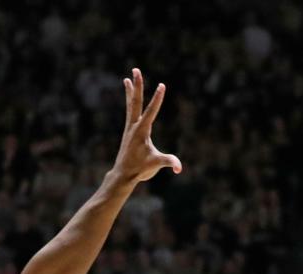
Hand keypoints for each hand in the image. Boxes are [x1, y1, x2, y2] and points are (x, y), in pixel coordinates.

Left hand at [113, 68, 181, 182]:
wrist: (124, 174)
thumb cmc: (140, 169)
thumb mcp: (155, 165)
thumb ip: (168, 162)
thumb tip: (178, 168)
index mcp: (141, 131)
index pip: (151, 111)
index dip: (157, 98)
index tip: (162, 85)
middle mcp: (134, 126)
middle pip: (135, 102)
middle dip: (137, 86)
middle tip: (136, 70)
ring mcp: (130, 128)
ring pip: (131, 105)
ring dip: (131, 91)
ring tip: (128, 78)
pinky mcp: (129, 131)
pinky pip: (130, 112)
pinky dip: (130, 102)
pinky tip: (130, 96)